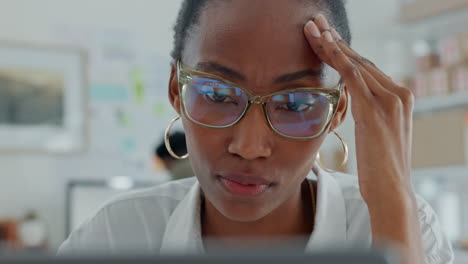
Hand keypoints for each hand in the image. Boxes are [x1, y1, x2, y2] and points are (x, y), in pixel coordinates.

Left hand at [304, 14, 423, 263]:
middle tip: (316, 24)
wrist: (391, 193)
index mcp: (397, 100)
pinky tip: (321, 43)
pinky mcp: (376, 109)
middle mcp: (397, 94)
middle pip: (360, 60)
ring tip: (312, 28)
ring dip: (331, 43)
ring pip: (355, 63)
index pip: (366, 69)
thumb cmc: (378, 171)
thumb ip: (366, 116)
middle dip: (335, 41)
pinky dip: (336, 57)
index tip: (325, 39)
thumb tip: (349, 105)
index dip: (343, 52)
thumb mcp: (374, 137)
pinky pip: (353, 75)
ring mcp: (389, 100)